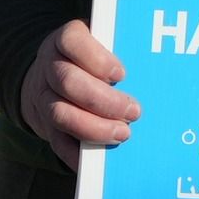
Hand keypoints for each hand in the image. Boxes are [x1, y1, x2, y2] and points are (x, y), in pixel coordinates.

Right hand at [19, 19, 139, 171]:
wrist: (50, 78)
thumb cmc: (91, 58)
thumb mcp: (102, 43)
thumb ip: (121, 50)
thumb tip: (156, 69)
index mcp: (64, 40)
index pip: (71, 41)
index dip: (96, 59)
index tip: (121, 74)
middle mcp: (49, 67)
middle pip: (68, 82)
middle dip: (103, 100)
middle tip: (134, 111)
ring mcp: (43, 97)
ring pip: (60, 113)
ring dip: (93, 127)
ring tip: (122, 133)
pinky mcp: (45, 125)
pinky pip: (58, 142)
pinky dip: (79, 153)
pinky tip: (102, 158)